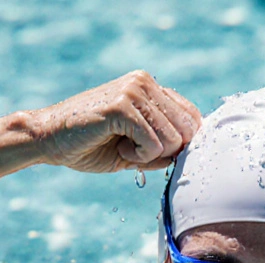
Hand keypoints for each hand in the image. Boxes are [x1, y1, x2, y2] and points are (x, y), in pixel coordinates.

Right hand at [30, 70, 200, 172]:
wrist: (48, 140)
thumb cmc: (92, 144)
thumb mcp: (139, 147)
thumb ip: (168, 147)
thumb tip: (195, 154)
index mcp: (151, 87)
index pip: (193, 117)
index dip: (182, 143)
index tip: (153, 149)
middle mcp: (144, 82)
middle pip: (189, 130)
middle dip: (168, 151)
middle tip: (137, 149)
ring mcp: (133, 91)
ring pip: (174, 139)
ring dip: (151, 155)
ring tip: (124, 146)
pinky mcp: (121, 106)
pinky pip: (154, 144)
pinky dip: (140, 156)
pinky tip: (119, 148)